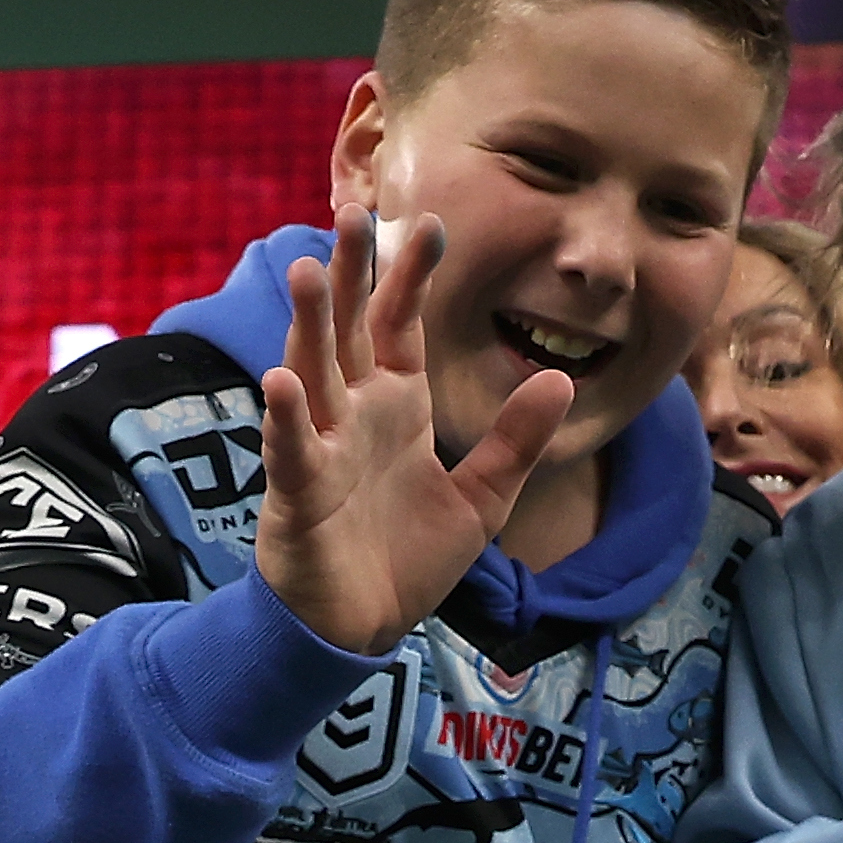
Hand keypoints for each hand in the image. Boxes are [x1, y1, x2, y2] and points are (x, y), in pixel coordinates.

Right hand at [254, 213, 571, 660]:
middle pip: (350, 331)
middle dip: (352, 275)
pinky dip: (285, 420)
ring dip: (308, 326)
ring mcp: (320, 449)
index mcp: (396, 406)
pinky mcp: (297, 495)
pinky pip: (289, 451)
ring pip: (311, 374)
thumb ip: (515, 441)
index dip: (411, 276)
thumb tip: (561, 380)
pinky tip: (281, 382)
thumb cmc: (409, 559)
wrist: (360, 629)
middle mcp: (352, 414)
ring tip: (308, 272)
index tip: (429, 222)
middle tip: (354, 213)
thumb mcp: (481, 499)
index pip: (401, 325)